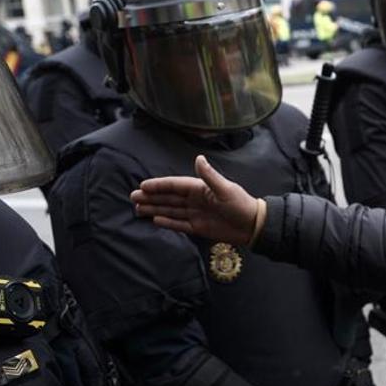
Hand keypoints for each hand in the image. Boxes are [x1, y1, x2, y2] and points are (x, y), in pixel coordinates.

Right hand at [131, 155, 262, 244]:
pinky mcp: (199, 227)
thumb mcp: (225, 189)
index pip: (175, 186)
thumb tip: (198, 158)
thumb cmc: (241, 204)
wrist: (253, 225)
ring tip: (138, 208)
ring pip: (171, 210)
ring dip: (155, 209)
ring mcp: (196, 214)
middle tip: (132, 197)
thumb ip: (209, 176)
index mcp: (200, 188)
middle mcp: (195, 200)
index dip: (159, 186)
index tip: (143, 186)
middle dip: (151, 197)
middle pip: (169, 198)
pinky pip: (179, 224)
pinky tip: (155, 220)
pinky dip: (168, 222)